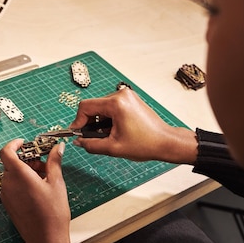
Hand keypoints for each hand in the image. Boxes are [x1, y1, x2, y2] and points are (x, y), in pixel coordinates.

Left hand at [0, 139, 70, 242]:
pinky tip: (38, 189)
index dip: (14, 144)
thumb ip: (54, 162)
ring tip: (45, 178)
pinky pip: (12, 186)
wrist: (46, 240)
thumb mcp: (57, 183)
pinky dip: (22, 182)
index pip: (6, 151)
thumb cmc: (53, 213)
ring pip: (12, 174)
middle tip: (44, 163)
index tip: (24, 143)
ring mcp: (6, 194)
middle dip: (27, 159)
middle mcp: (8, 183)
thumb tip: (58, 147)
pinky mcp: (7, 204)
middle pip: (12, 162)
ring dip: (25, 170)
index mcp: (19, 175)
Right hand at [70, 87, 197, 163]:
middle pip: (94, 106)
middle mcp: (121, 95)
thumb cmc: (145, 144)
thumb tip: (78, 141)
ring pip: (102, 108)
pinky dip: (108, 119)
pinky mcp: (130, 100)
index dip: (78, 121)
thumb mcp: (113, 148)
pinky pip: (111, 107)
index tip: (77, 133)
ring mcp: (127, 96)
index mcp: (116, 103)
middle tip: (93, 138)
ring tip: (108, 136)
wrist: (165, 142)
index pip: (86, 107)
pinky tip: (115, 130)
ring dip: (100, 122)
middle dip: (90, 123)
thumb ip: (91, 144)